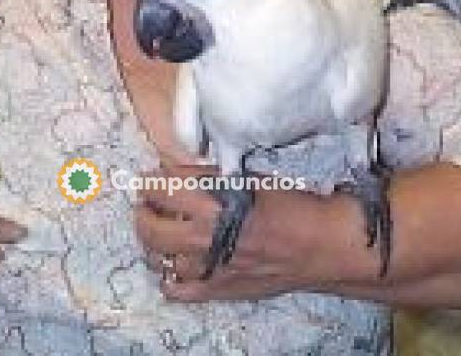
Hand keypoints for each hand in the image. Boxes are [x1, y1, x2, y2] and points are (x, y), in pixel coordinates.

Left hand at [133, 164, 366, 302]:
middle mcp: (206, 235)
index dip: (150, 181)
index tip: (149, 179)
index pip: (162, 189)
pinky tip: (173, 266)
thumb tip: (176, 170)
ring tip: (158, 232)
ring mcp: (210, 266)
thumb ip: (210, 176)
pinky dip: (169, 278)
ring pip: (160, 260)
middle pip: (151, 227)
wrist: (318, 243)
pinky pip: (178, 290)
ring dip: (153, 243)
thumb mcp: (248, 177)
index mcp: (213, 202)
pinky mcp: (219, 289)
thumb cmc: (290, 204)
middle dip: (142, 212)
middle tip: (145, 205)